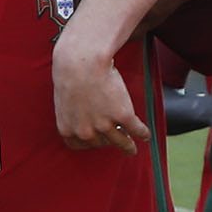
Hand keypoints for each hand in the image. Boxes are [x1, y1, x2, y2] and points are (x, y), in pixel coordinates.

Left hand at [52, 32, 146, 152]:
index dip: (89, 143)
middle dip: (108, 141)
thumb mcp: (65, 99)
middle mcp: (85, 131)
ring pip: (120, 141)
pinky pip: (136, 129)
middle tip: (116, 140)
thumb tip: (83, 115)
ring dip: (127, 146)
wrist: (82, 63)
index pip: (79, 145)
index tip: (97, 142)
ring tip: (132, 149)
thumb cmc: (70, 74)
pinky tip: (146, 136)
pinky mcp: (123, 115)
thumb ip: (73, 112)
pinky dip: (143, 134)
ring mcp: (105, 125)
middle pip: (100, 143)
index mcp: (67, 129)